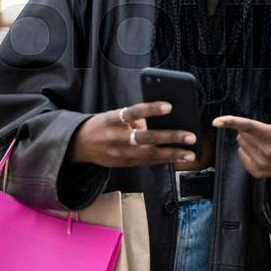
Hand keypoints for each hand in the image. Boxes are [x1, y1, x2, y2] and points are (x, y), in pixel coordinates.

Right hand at [70, 101, 197, 166]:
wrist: (79, 145)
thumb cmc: (102, 125)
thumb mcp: (113, 115)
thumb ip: (134, 118)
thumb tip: (158, 122)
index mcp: (112, 120)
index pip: (133, 112)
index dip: (151, 109)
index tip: (169, 106)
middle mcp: (117, 138)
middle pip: (147, 138)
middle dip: (171, 138)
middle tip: (190, 136)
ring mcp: (120, 154)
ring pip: (150, 155)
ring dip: (172, 155)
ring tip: (190, 154)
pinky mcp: (124, 164)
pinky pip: (146, 162)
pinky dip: (163, 160)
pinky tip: (177, 158)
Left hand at [212, 90, 270, 185]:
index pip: (250, 126)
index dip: (232, 122)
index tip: (217, 121)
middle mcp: (267, 151)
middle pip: (243, 133)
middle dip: (247, 129)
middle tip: (261, 132)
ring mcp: (261, 163)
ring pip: (241, 143)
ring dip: (246, 139)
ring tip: (261, 141)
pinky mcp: (256, 171)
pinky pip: (241, 154)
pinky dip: (246, 151)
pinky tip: (258, 151)